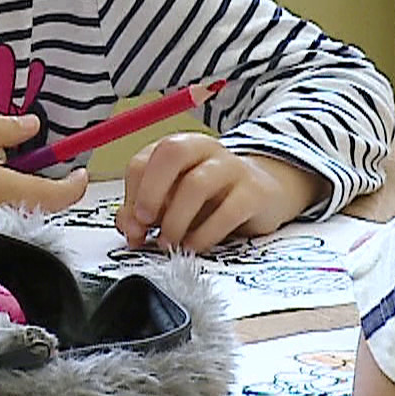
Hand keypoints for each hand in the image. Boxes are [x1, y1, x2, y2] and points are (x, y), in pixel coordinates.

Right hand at [0, 115, 89, 224]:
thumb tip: (33, 125)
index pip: (54, 196)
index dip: (74, 186)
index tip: (80, 172)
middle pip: (41, 205)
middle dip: (44, 185)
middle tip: (22, 162)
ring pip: (22, 212)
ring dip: (19, 192)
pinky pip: (2, 219)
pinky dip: (0, 203)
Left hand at [119, 135, 326, 252]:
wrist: (265, 195)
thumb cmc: (212, 199)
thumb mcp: (173, 202)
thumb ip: (145, 211)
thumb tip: (129, 227)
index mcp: (179, 148)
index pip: (144, 160)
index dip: (131, 194)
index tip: (132, 224)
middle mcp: (205, 150)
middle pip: (172, 154)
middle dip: (151, 191)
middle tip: (146, 224)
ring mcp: (232, 168)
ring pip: (197, 184)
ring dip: (176, 219)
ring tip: (170, 243)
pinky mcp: (255, 192)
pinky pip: (228, 211)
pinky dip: (205, 234)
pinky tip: (194, 246)